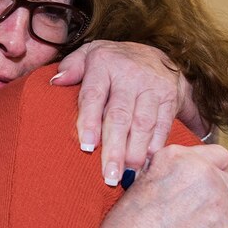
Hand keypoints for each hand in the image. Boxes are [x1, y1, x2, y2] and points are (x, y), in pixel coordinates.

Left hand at [54, 41, 201, 184]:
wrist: (155, 52)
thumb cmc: (113, 61)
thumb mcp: (89, 53)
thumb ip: (71, 66)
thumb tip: (56, 81)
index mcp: (104, 64)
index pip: (94, 95)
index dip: (90, 121)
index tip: (86, 146)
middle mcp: (130, 75)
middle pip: (120, 116)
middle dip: (114, 148)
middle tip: (109, 175)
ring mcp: (152, 86)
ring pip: (143, 124)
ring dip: (135, 152)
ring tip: (126, 175)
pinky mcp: (171, 97)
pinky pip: (163, 125)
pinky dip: (156, 147)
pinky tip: (147, 165)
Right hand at [95, 143, 227, 227]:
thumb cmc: (128, 227)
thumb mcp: (144, 184)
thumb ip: (171, 176)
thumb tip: (186, 182)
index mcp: (178, 157)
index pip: (219, 156)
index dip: (224, 173)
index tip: (223, 186)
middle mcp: (202, 172)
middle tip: (226, 216)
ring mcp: (216, 200)